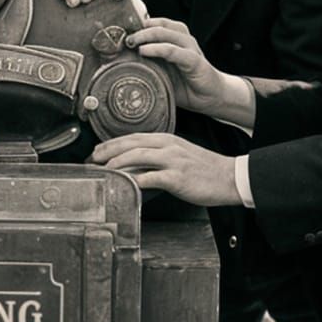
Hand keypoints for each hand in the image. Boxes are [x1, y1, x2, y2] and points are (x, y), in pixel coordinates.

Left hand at [91, 132, 240, 205]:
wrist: (230, 177)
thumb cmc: (205, 169)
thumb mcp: (179, 155)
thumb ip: (158, 157)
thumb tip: (135, 166)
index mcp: (166, 139)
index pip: (132, 137)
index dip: (112, 144)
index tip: (97, 152)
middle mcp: (167, 146)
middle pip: (130, 144)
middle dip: (107, 151)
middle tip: (92, 160)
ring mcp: (172, 161)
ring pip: (136, 156)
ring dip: (116, 163)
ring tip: (102, 171)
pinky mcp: (176, 178)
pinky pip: (150, 177)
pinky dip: (134, 180)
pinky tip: (123, 185)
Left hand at [125, 17, 242, 118]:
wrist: (211, 98)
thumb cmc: (183, 85)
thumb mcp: (160, 72)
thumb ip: (145, 64)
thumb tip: (116, 64)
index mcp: (173, 38)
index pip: (154, 23)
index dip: (136, 23)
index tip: (117, 31)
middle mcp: (182, 39)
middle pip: (158, 24)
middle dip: (138, 28)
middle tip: (122, 37)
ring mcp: (189, 48)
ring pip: (166, 32)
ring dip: (146, 35)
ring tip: (131, 41)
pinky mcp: (195, 61)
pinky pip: (174, 51)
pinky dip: (158, 49)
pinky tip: (145, 51)